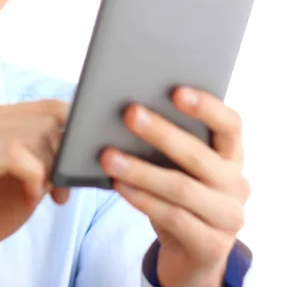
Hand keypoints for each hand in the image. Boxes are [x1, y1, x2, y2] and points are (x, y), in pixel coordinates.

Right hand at [0, 100, 70, 286]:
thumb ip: (46, 153)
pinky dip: (33, 178)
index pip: (48, 106)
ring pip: (35, 135)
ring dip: (48, 169)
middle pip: (46, 121)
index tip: (76, 163)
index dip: (73, 133)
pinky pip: (17, 156)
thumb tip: (83, 140)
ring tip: (41, 194)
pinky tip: (29, 197)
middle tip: (58, 190)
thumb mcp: (27, 176)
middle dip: (62, 156)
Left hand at [100, 87, 250, 286]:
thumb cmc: (177, 196)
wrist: (190, 253)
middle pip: (198, 154)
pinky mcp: (210, 245)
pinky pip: (172, 217)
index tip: (176, 90)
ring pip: (181, 187)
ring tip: (107, 156)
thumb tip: (127, 111)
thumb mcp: (178, 167)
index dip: (206, 106)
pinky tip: (118, 186)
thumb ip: (166, 144)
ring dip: (140, 169)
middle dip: (161, 132)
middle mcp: (236, 184)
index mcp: (231, 156)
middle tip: (129, 113)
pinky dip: (142, 199)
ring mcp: (227, 217)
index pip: (229, 125)